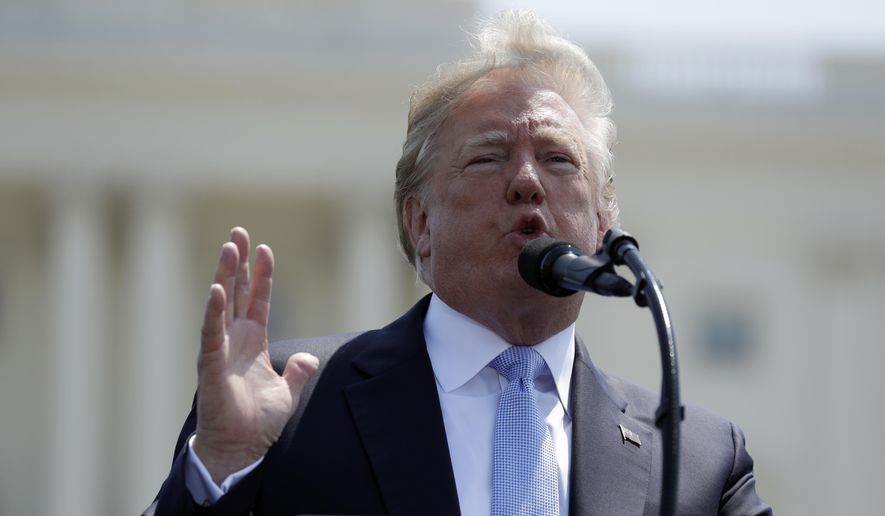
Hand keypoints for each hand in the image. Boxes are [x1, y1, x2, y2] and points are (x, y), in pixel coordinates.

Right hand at [192, 227, 318, 484]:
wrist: (239, 449)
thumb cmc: (257, 423)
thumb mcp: (287, 393)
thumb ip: (298, 372)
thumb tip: (308, 357)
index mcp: (253, 343)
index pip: (258, 300)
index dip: (262, 275)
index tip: (264, 248)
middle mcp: (234, 340)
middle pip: (236, 292)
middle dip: (238, 263)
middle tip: (238, 232)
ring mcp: (220, 349)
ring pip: (222, 304)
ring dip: (225, 275)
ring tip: (229, 246)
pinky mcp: (209, 364)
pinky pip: (210, 333)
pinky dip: (213, 311)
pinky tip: (216, 288)